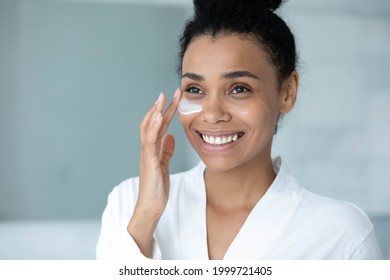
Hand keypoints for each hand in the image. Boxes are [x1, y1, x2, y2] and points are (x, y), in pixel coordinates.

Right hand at [128, 89, 181, 256]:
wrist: (150, 207)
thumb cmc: (156, 189)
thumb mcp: (164, 166)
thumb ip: (166, 151)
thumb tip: (171, 137)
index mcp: (152, 150)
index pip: (157, 127)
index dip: (163, 112)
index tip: (171, 99)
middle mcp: (147, 150)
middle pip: (152, 123)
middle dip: (160, 107)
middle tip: (168, 92)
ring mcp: (147, 155)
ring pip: (148, 129)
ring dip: (155, 113)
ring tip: (162, 98)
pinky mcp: (149, 162)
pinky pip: (150, 143)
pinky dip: (153, 129)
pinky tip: (158, 118)